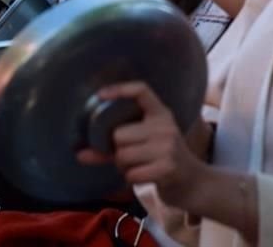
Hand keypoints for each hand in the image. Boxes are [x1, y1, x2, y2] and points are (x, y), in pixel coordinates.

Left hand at [77, 81, 206, 207]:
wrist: (194, 183)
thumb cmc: (160, 160)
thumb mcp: (142, 146)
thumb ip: (111, 148)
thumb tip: (79, 154)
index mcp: (160, 113)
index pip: (141, 90)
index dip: (120, 89)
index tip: (100, 94)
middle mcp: (165, 125)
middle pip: (119, 134)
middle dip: (118, 151)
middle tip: (130, 157)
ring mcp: (168, 146)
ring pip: (123, 155)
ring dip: (124, 166)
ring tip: (138, 166)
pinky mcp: (168, 167)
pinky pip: (131, 173)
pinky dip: (131, 178)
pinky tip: (144, 176)